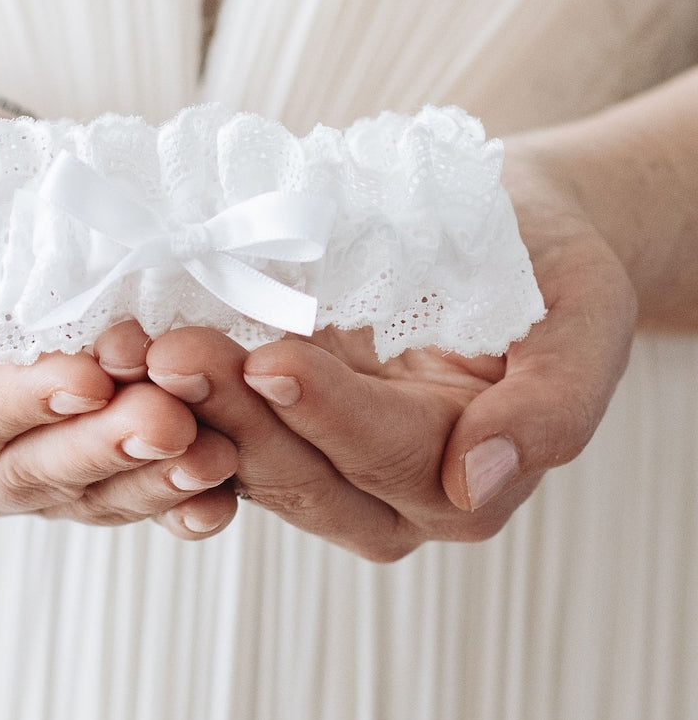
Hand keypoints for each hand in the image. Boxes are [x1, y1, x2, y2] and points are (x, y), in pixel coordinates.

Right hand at [0, 91, 237, 536]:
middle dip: (103, 446)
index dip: (20, 404)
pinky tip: (221, 492)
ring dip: (152, 475)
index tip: (86, 377)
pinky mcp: (76, 457)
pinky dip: (174, 496)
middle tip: (168, 419)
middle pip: (30, 469)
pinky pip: (124, 491)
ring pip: (87, 491)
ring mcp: (17, 468)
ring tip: (214, 453)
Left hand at [139, 144, 636, 560]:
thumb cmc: (550, 266)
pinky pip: (223, 423)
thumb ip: (552, 413)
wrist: (503, 230)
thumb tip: (479, 478)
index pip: (390, 456)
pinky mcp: (280, 424)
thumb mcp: (587, 324)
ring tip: (137, 352)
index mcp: (467, 477)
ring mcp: (326, 460)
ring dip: (188, 408)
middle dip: (234, 416)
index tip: (272, 360)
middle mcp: (390, 489)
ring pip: (249, 458)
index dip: (331, 415)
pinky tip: (133, 352)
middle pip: (304, 474)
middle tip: (170, 356)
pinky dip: (178, 394)